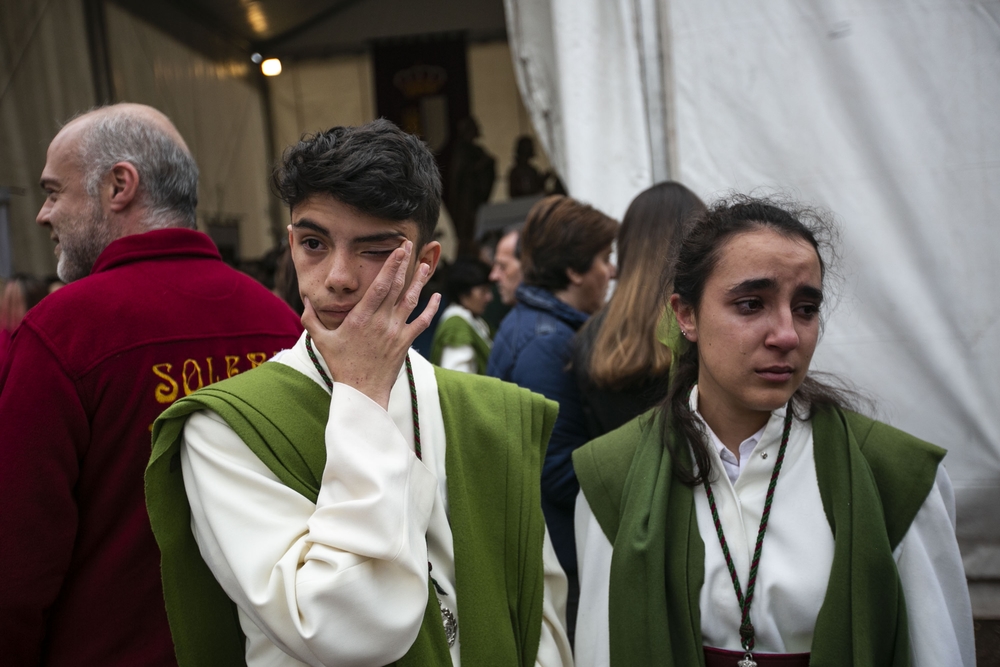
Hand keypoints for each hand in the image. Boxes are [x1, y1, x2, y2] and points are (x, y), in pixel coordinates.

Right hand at [301, 241, 439, 408]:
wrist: (363, 391)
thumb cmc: (341, 366)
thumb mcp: (320, 341)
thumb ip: (311, 319)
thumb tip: (305, 299)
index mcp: (361, 317)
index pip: (379, 285)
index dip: (390, 266)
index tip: (397, 250)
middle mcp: (381, 321)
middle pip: (396, 287)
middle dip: (404, 264)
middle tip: (409, 245)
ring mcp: (396, 332)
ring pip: (411, 301)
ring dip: (420, 281)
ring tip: (424, 264)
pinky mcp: (405, 342)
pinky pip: (422, 322)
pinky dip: (431, 309)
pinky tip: (437, 296)